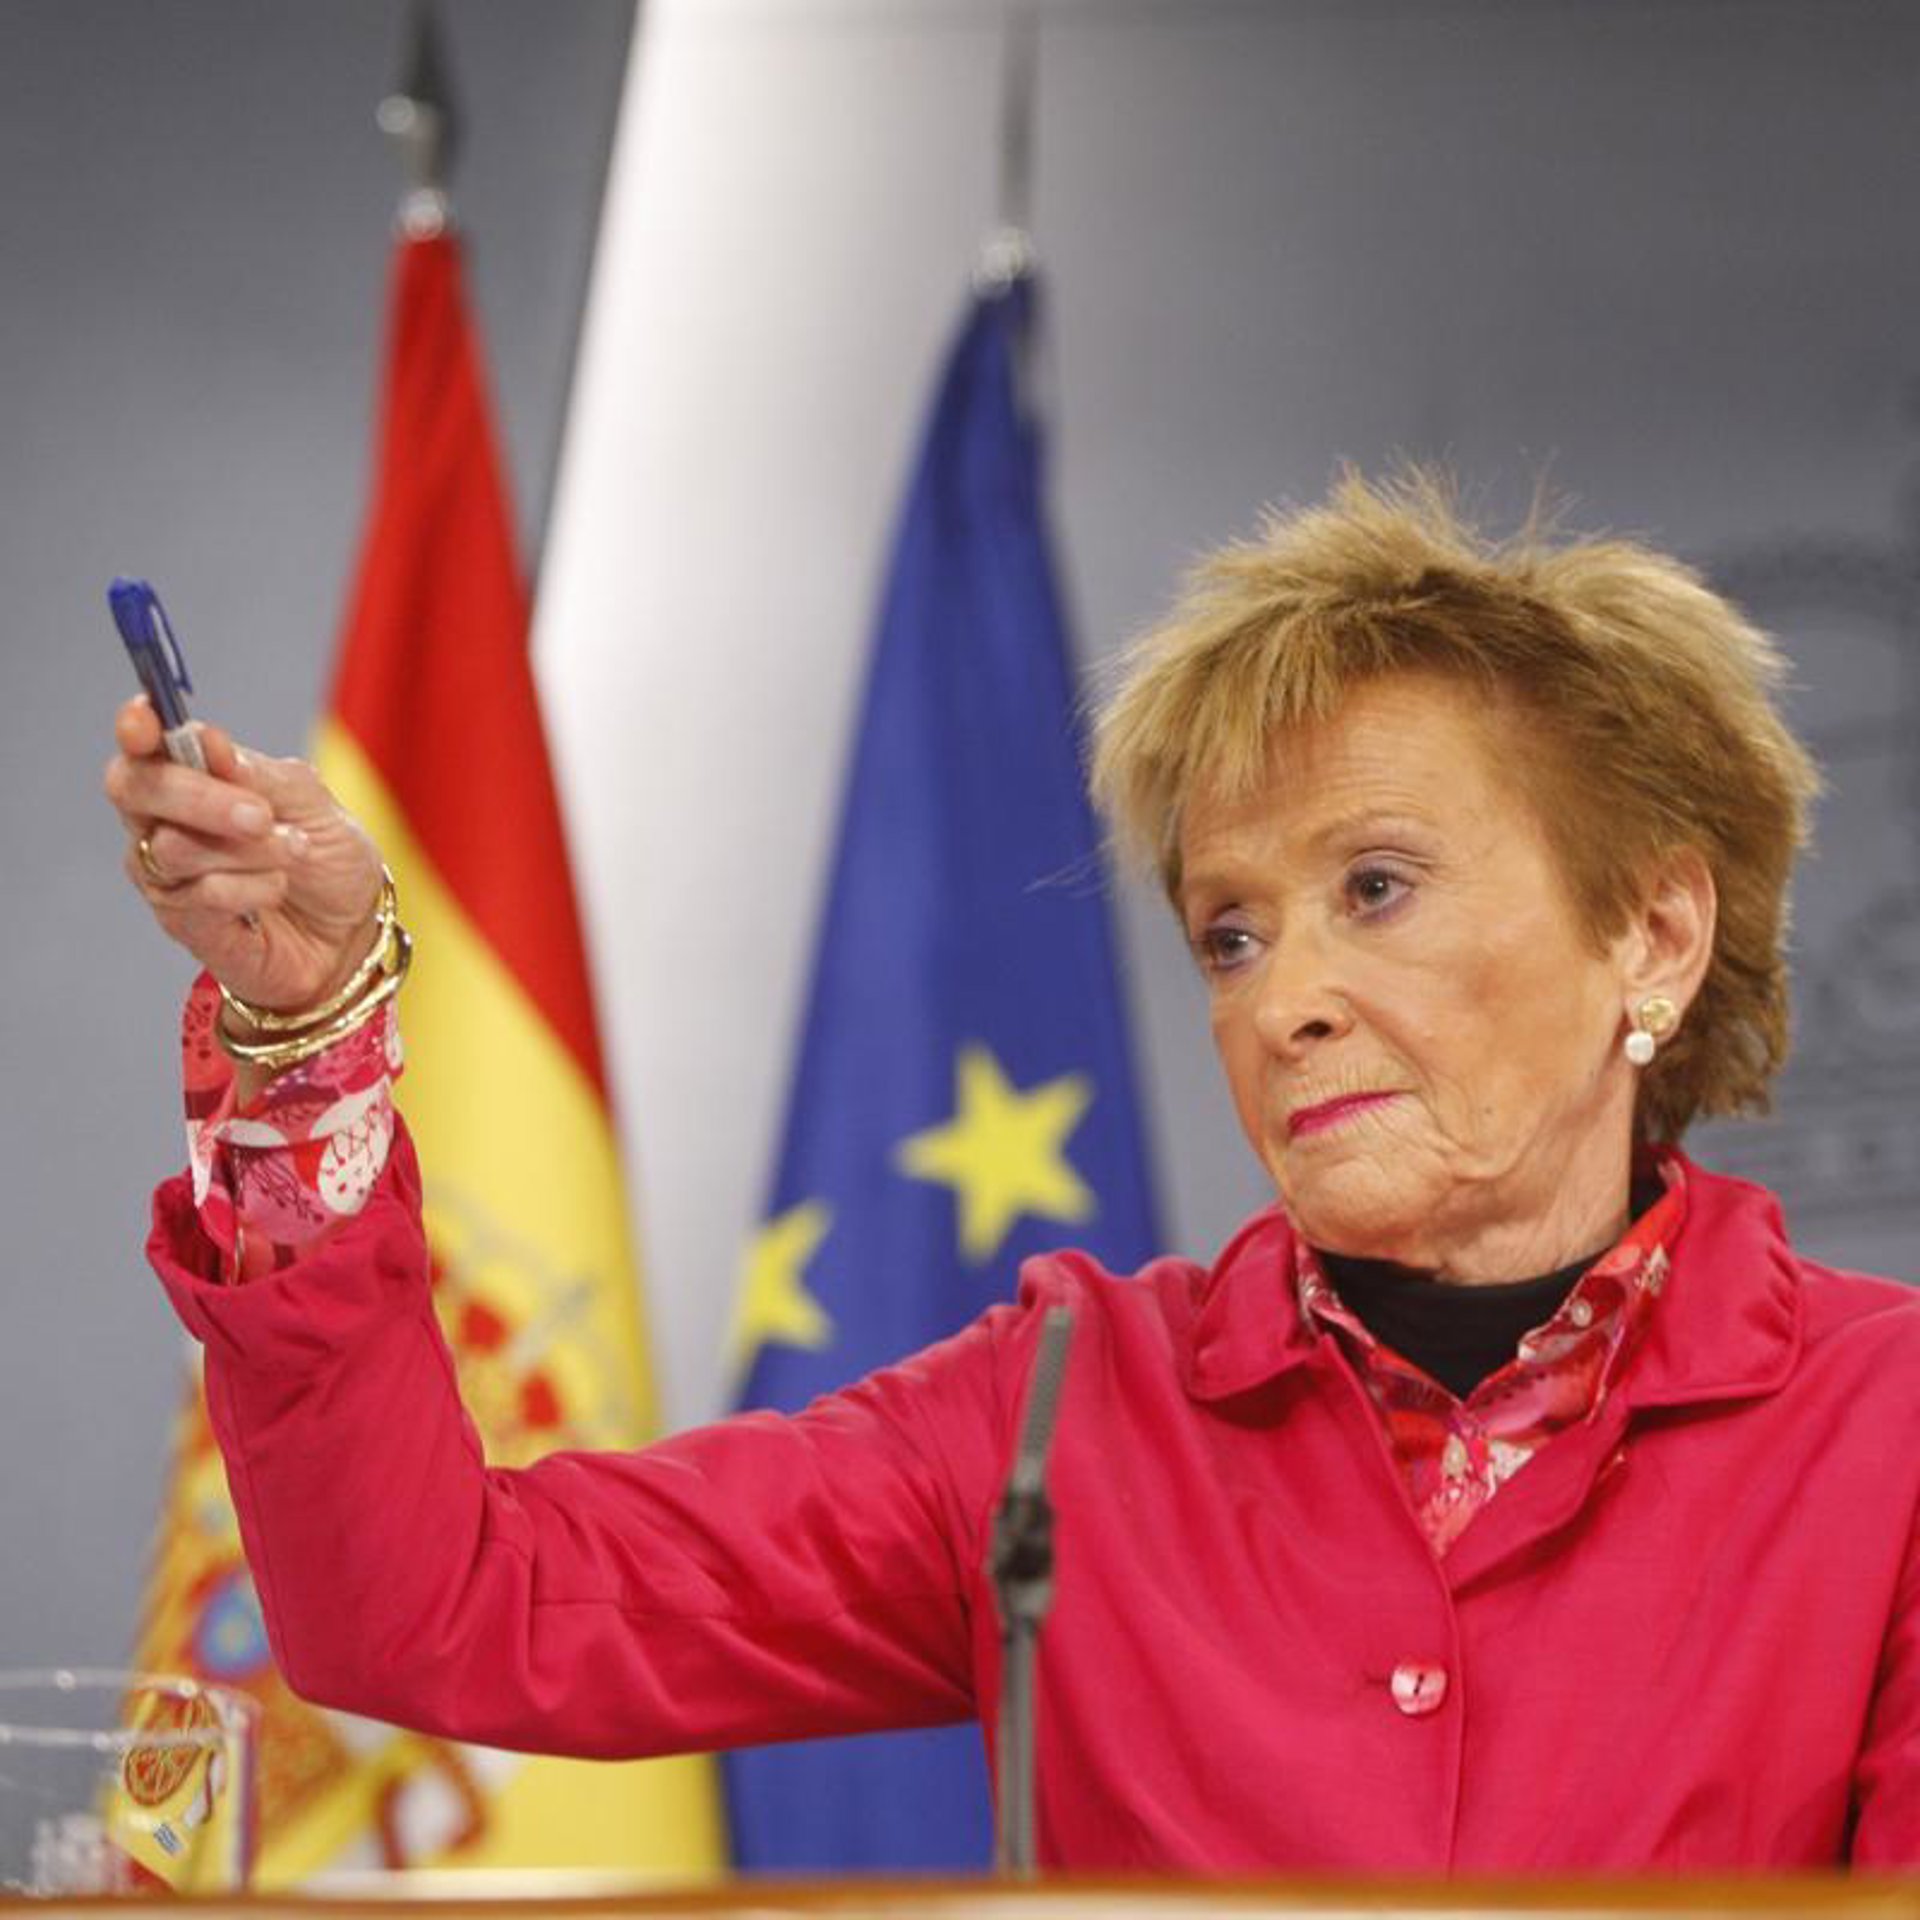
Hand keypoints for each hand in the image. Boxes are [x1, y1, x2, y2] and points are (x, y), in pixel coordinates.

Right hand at [105, 696, 385, 1013]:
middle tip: (262, 815)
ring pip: (174, 846)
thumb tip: (208, 741)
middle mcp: (163, 820)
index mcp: (194, 776)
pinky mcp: (181, 920)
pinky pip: (199, 895)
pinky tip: (277, 888)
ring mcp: (165, 872)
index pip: (143, 746)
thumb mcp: (315, 804)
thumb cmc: (328, 858)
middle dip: (200, 797)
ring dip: (248, 849)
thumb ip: (261, 774)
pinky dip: (250, 888)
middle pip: (136, 789)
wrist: (352, 930)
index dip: (136, 728)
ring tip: (297, 852)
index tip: (146, 720)